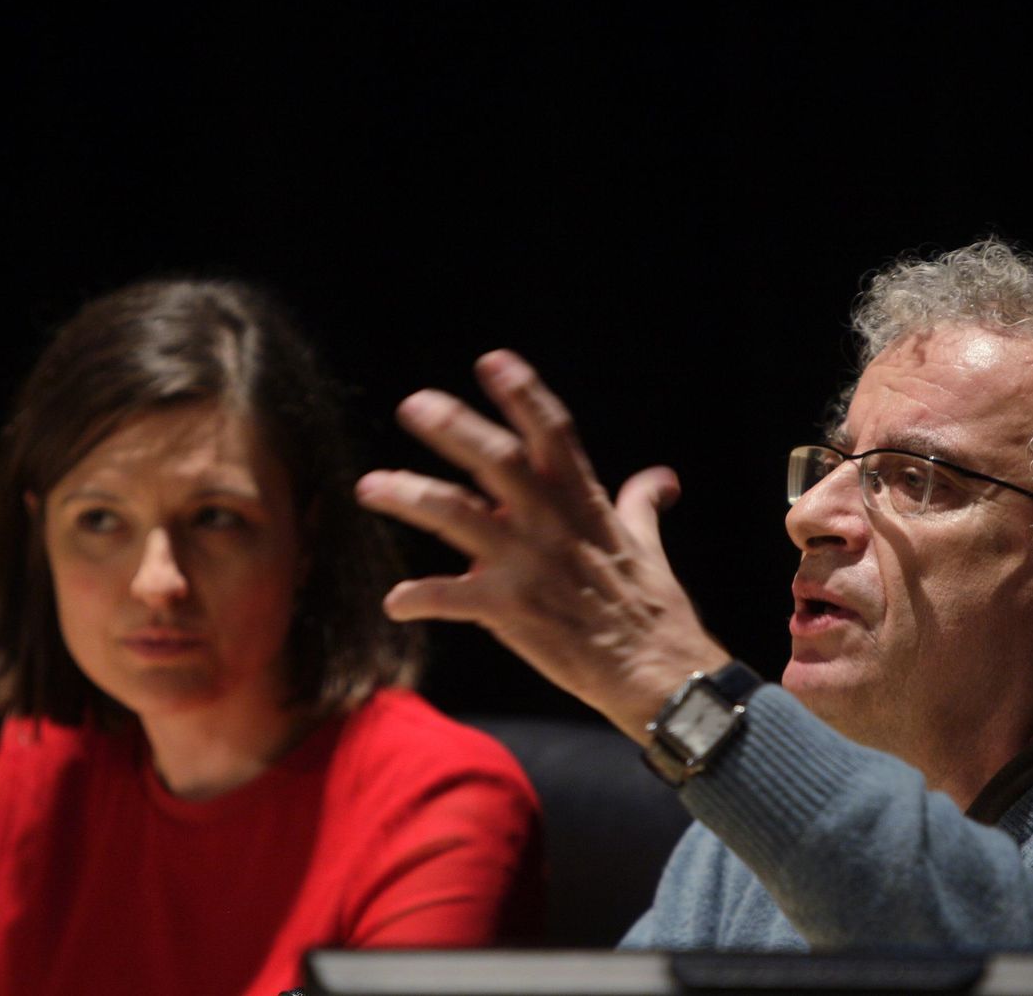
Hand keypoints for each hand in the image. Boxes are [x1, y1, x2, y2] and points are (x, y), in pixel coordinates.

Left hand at [355, 350, 728, 742]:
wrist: (656, 672)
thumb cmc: (654, 610)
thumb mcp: (649, 546)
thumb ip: (640, 505)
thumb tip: (661, 480)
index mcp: (583, 501)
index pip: (552, 433)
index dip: (523, 394)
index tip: (492, 361)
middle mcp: (552, 523)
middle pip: (495, 459)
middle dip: (452, 427)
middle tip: (413, 404)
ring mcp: (529, 564)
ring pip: (457, 515)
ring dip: (410, 496)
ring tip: (371, 485)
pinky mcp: (511, 610)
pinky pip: (451, 596)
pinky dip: (418, 598)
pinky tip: (394, 603)